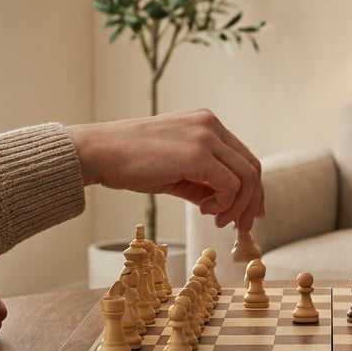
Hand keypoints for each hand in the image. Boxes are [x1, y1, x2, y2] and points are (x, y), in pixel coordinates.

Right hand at [67, 109, 264, 230]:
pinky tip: (205, 211)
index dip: (252, 190)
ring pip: (246, 176)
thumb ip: (203, 182)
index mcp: (206, 124)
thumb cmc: (130, 162)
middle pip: (252, 167)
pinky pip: (230, 184)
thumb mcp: (176, 169)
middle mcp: (210, 125)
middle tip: (240, 226)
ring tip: (216, 219)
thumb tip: (226, 206)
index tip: (249, 214)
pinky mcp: (197, 153)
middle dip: (251, 202)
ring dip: (237, 206)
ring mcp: (205, 136)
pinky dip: (225, 203)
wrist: (99, 152)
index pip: (244, 158)